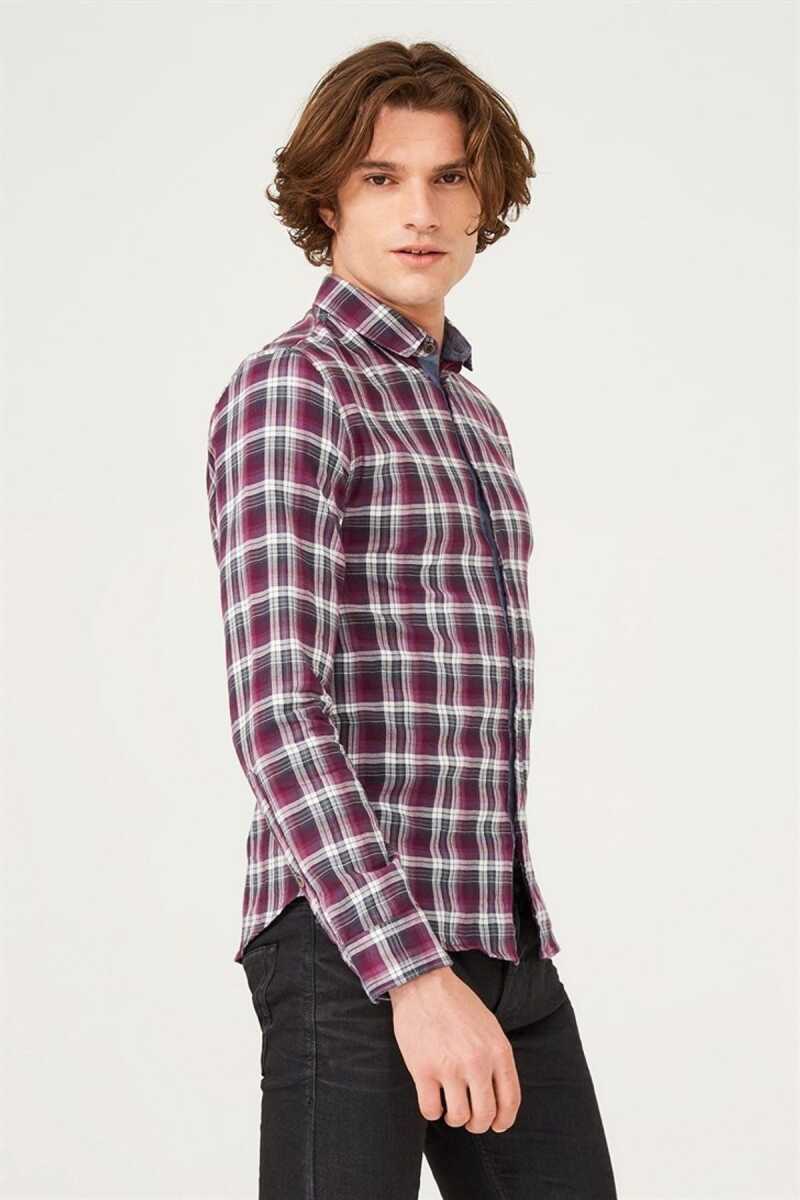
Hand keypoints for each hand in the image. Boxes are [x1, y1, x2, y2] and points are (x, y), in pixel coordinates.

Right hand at [388, 965, 520, 1132]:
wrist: (424, 983)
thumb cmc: (457, 1004)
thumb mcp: (490, 1027)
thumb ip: (497, 1058)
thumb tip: (499, 1095)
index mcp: (498, 1050)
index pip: (510, 1100)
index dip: (504, 1120)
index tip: (497, 1124)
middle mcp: (478, 1062)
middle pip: (485, 1116)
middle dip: (477, 1124)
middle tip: (469, 1118)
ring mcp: (450, 1067)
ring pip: (458, 1118)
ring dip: (454, 1118)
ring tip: (449, 1106)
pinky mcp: (423, 1070)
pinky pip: (430, 1110)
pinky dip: (432, 1111)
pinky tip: (432, 1098)